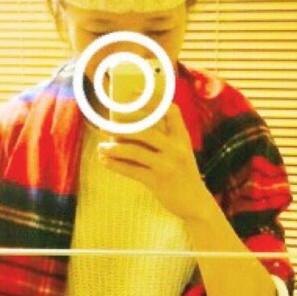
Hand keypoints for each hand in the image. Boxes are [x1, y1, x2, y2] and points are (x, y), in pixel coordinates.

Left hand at [96, 104, 213, 222]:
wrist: (195, 203)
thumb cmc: (181, 174)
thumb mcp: (179, 153)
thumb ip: (162, 140)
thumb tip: (126, 130)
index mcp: (182, 138)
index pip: (170, 111)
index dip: (152, 99)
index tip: (133, 93)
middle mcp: (176, 149)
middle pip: (145, 131)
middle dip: (121, 127)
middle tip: (104, 126)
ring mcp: (167, 165)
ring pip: (134, 151)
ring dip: (114, 149)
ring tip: (101, 148)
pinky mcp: (158, 181)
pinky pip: (131, 170)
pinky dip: (115, 165)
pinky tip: (105, 162)